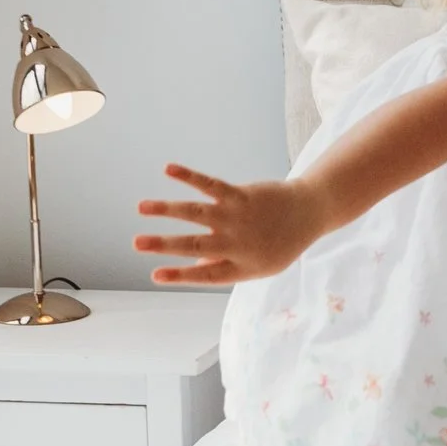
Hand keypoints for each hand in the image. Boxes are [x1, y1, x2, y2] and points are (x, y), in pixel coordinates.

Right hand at [133, 164, 328, 283]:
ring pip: (197, 213)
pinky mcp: (241, 195)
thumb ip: (227, 267)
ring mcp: (238, 217)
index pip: (206, 274)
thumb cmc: (281, 242)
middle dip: (164, 245)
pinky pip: (211, 184)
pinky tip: (168, 169)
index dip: (180, 275)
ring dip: (167, 209)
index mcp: (241, 265)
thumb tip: (194, 266)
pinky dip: (189, 176)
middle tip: (135, 244)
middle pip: (196, 245)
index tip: (154, 275)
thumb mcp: (260, 266)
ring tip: (141, 207)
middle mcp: (237, 243)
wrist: (311, 212)